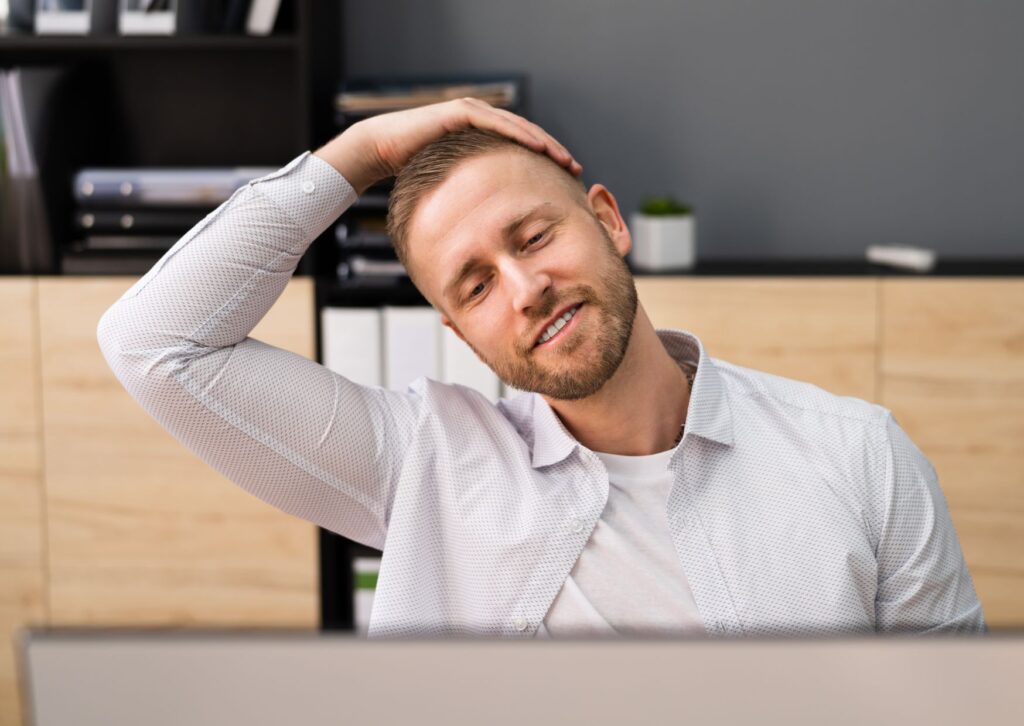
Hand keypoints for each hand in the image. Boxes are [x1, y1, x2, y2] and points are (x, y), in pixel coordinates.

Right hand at [313, 97, 581, 194]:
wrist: (381, 151)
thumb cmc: (411, 173)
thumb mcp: (452, 190)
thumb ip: (472, 199)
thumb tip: (487, 232)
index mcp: (482, 142)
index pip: (521, 149)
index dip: (545, 162)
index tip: (565, 180)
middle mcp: (481, 123)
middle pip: (527, 136)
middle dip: (553, 152)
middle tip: (575, 169)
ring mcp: (472, 114)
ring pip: (519, 127)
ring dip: (545, 143)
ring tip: (565, 159)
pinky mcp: (462, 113)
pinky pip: (498, 123)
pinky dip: (521, 134)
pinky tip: (540, 148)